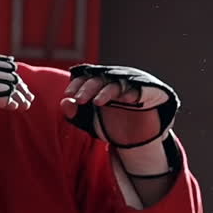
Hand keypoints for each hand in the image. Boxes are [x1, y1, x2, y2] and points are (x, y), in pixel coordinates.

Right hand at [0, 53, 33, 142]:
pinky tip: (15, 105)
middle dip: (18, 87)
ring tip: (24, 104)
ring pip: (1, 84)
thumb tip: (11, 79)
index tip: (22, 87)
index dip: (12, 75)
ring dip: (16, 96)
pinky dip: (8, 100)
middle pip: (2, 74)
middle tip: (28, 98)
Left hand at [63, 64, 178, 148]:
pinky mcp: (147, 92)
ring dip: (106, 91)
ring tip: (97, 102)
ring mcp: (132, 84)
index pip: (86, 77)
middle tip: (79, 100)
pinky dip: (132, 93)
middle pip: (99, 78)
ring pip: (117, 83)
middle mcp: (115, 79)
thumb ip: (75, 114)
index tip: (68, 95)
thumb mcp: (89, 122)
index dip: (77, 84)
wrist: (139, 135)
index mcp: (100, 82)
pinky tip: (124, 100)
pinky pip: (140, 90)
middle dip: (88, 88)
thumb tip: (64, 103)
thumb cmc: (111, 122)